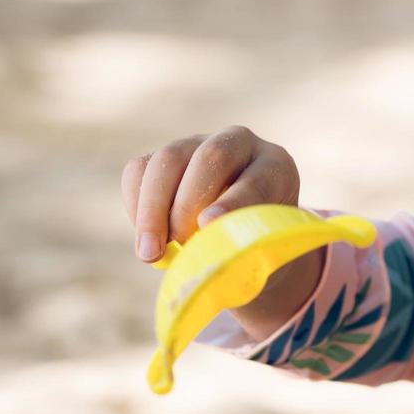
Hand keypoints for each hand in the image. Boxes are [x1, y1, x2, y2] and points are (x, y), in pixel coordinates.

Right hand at [121, 126, 323, 339]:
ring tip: (151, 253)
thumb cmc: (257, 246)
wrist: (240, 232)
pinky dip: (136, 206)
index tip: (208, 225)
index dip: (233, 203)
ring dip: (153, 209)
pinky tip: (145, 237)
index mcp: (276, 167)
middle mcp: (239, 144)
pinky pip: (138, 171)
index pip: (258, 180)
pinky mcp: (164, 157)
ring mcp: (198, 144)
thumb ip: (246, 253)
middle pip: (210, 158)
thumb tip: (210, 269)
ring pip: (167, 159)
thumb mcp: (265, 251)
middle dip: (188, 204)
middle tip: (178, 243)